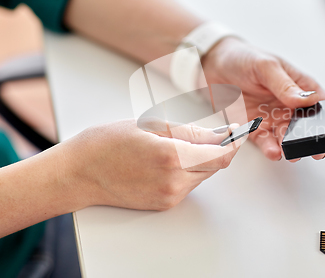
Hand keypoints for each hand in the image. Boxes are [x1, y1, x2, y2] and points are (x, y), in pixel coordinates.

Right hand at [63, 120, 239, 210]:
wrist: (80, 172)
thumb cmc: (109, 142)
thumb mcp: (152, 125)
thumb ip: (191, 131)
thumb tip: (219, 134)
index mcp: (171, 156)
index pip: (221, 153)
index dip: (235, 141)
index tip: (241, 130)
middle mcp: (174, 181)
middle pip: (216, 165)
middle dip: (221, 148)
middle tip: (218, 132)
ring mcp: (170, 195)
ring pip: (204, 175)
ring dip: (205, 158)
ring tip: (184, 143)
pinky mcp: (164, 203)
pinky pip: (189, 184)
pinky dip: (190, 169)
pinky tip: (173, 158)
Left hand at [201, 38, 324, 161]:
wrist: (213, 66)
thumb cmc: (243, 58)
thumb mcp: (266, 66)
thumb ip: (285, 85)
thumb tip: (305, 99)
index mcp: (300, 87)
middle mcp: (290, 106)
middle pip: (309, 128)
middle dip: (315, 140)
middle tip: (318, 149)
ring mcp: (274, 119)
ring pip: (289, 139)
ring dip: (292, 147)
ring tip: (293, 153)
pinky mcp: (255, 129)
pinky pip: (266, 142)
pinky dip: (271, 149)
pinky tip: (274, 151)